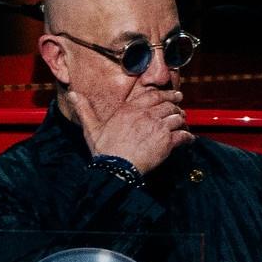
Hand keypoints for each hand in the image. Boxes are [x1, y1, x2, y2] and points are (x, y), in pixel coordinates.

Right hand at [69, 85, 192, 173]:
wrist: (116, 166)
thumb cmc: (104, 149)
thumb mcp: (91, 126)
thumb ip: (84, 109)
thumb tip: (73, 94)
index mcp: (130, 109)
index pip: (153, 96)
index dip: (166, 95)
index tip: (174, 95)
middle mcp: (146, 114)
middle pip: (168, 105)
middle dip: (177, 106)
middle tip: (181, 109)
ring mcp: (158, 127)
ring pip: (177, 118)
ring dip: (182, 121)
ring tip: (184, 124)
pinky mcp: (167, 141)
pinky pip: (183, 135)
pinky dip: (188, 137)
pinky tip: (189, 139)